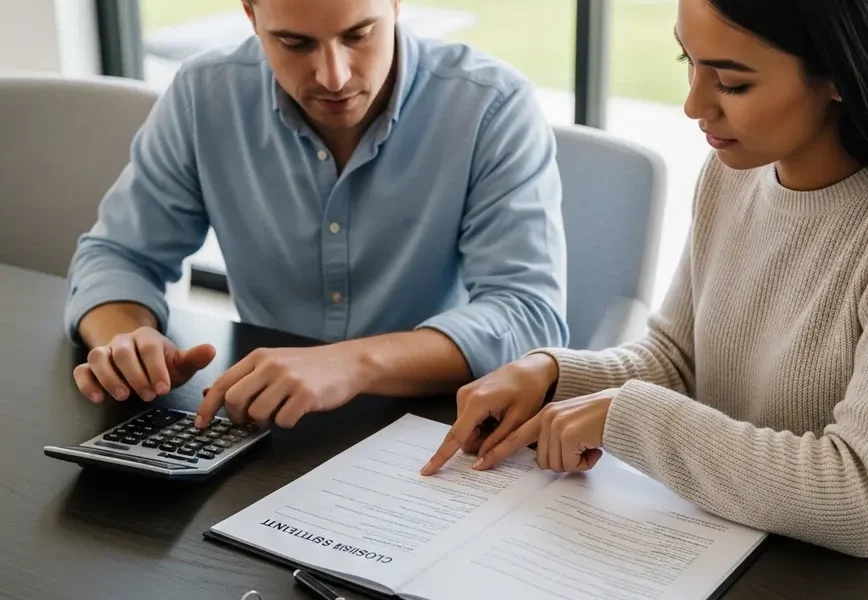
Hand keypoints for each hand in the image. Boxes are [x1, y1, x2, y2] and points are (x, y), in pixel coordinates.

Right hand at [73, 327, 215, 402]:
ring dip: (109, 377)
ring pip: (97, 357)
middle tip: (148, 396)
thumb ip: (194, 358)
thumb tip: (211, 350)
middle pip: (123, 352)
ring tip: (123, 396)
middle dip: (135, 375)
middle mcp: (122, 341)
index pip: (149, 348)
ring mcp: (104, 352)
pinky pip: (81, 370)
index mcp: (147, 337)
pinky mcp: (89, 366)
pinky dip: (87, 383)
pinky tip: (98, 398)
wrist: (139, 360)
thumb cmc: (161, 364)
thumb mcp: (179, 362)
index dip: (156, 369)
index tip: (164, 389)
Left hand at [195, 344, 365, 428]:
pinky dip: (286, 422)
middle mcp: (271, 365)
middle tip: (248, 420)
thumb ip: (245, 377)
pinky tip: (296, 411)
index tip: (202, 422)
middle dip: (237, 417)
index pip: (223, 383)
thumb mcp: (274, 362)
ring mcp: (289, 380)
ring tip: (279, 411)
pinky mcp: (306, 395)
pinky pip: (283, 421)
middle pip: (234, 400)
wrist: (347, 363)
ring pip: (257, 414)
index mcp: (259, 357)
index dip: (207, 406)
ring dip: (265, 421)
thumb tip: (210, 393)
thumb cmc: (310, 366)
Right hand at [420, 353, 558, 475]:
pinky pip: (468, 422)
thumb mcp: (518, 420)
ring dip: (483, 432)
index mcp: (476, 402)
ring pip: (466, 431)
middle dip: (482, 441)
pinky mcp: (465, 396)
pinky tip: (496, 413)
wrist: (530, 370)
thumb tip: (479, 462)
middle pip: (464, 437)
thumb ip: (497, 442)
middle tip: (504, 427)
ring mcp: (463, 395)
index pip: (456, 436)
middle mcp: (464, 396)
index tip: (426, 471)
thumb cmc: (529, 391)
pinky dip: (482, 424)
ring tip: (502, 418)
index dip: (441, 456)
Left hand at [473, 389, 617, 472]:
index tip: (480, 465)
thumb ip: (555, 439)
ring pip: (556, 464)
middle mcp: (547, 418)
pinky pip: (570, 464)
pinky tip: (595, 448)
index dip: (497, 453)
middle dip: (565, 462)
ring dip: (576, 462)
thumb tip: (548, 463)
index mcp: (545, 416)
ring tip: (590, 446)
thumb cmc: (601, 422)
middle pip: (543, 462)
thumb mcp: (572, 427)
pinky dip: (585, 462)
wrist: (624, 410)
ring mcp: (556, 424)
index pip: (515, 437)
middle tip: (583, 451)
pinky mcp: (568, 433)